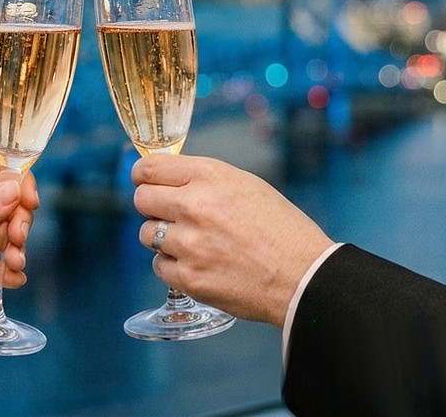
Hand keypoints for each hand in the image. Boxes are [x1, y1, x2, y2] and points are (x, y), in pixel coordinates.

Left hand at [131, 154, 332, 326]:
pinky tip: (198, 263)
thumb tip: (167, 178)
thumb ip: (203, 180)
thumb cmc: (280, 229)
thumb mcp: (246, 185)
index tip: (144, 180)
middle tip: (169, 213)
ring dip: (163, 237)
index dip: (143, 175)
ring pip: (146, 234)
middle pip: (142, 200)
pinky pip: (159, 265)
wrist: (303, 276)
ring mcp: (189, 244)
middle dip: (152, 205)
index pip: (150, 168)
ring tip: (192, 242)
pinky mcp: (189, 277)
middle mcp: (195, 206)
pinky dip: (173, 265)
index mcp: (210, 177)